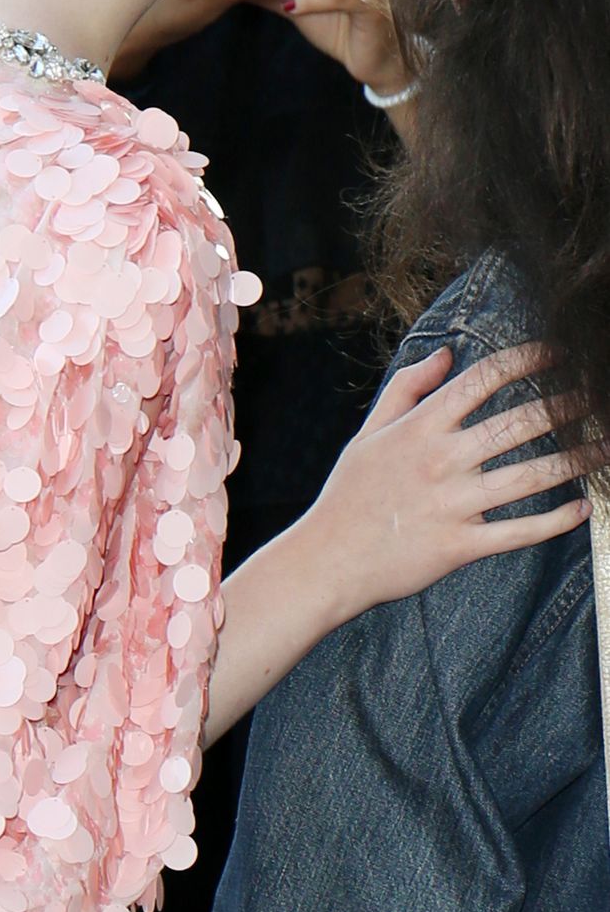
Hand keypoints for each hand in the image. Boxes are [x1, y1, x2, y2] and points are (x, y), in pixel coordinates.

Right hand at [307, 344, 595, 625]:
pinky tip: (582, 508)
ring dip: (576, 460)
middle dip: (567, 406)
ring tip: (605, 446)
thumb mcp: (369, 432)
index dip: (526, 360)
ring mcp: (453, 504)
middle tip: (595, 397)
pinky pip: (520, 531)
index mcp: (420, 427)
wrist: (329, 559)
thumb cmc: (349, 494)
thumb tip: (445, 355)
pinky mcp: (461, 545)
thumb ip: (406, 389)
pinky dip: (557, 521)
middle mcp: (441, 460)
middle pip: (520, 423)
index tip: (557, 352)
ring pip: (531, 476)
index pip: (483, 380)